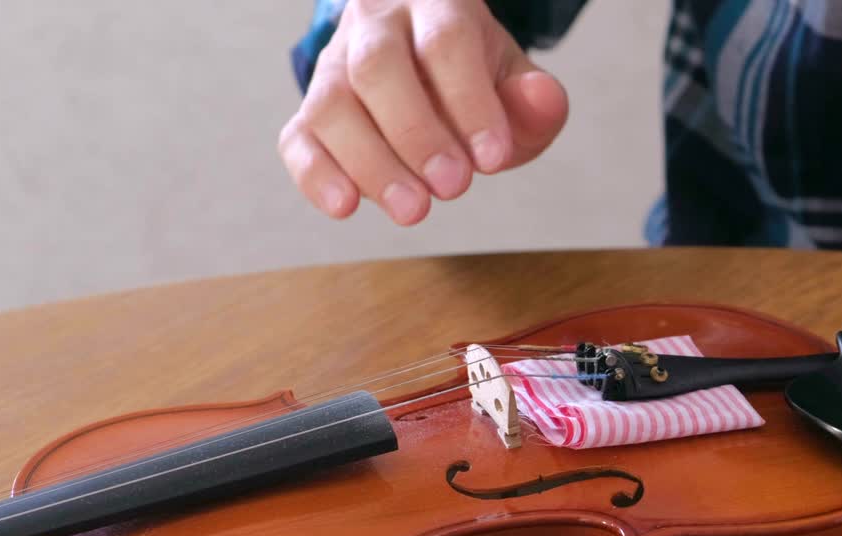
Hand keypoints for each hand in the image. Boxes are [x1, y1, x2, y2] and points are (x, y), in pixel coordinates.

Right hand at [277, 0, 569, 223]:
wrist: (426, 66)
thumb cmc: (473, 78)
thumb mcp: (514, 80)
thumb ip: (535, 99)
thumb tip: (544, 101)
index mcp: (436, 3)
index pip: (445, 41)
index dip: (468, 101)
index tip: (494, 158)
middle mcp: (376, 25)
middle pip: (377, 66)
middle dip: (416, 134)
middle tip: (454, 187)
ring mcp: (335, 66)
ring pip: (331, 104)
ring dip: (371, 163)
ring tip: (413, 210)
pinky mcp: (310, 113)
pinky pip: (298, 139)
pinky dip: (316, 175)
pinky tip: (346, 205)